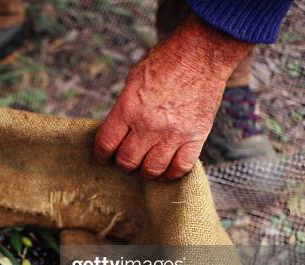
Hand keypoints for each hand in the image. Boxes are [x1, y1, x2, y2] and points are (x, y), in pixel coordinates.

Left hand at [94, 15, 251, 179]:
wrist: (202, 53)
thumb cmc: (166, 62)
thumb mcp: (133, 81)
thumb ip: (124, 110)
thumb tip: (117, 134)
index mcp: (129, 108)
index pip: (106, 144)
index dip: (102, 154)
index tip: (104, 157)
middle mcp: (149, 124)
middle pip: (127, 161)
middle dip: (124, 163)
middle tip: (127, 159)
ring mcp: (173, 133)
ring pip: (152, 169)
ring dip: (146, 172)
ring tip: (145, 167)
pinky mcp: (196, 136)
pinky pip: (180, 167)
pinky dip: (171, 173)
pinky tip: (167, 169)